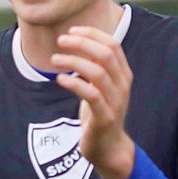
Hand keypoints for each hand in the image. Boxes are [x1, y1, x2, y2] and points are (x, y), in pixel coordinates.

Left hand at [52, 26, 135, 178]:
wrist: (108, 148)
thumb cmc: (100, 114)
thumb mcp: (99, 87)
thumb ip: (94, 68)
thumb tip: (78, 45)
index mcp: (123, 74)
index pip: (112, 45)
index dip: (92, 34)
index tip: (72, 31)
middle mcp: (122, 85)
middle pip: (106, 54)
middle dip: (82, 43)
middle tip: (61, 40)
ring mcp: (115, 100)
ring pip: (97, 72)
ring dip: (73, 62)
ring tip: (54, 59)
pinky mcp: (104, 116)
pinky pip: (90, 94)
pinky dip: (74, 83)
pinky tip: (59, 79)